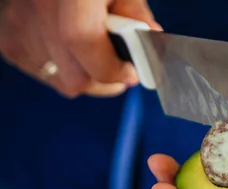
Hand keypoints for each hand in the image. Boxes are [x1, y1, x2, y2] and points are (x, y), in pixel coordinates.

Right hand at [0, 0, 159, 97]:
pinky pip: (45, 74)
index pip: (82, 40)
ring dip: (87, 78)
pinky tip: (73, 54)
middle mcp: (38, 7)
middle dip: (106, 80)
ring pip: (62, 81)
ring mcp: (19, 24)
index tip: (131, 73)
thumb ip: (135, 10)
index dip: (111, 67)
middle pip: (75, 75)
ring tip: (98, 59)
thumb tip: (151, 37)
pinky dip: (65, 71)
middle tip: (121, 70)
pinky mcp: (9, 39)